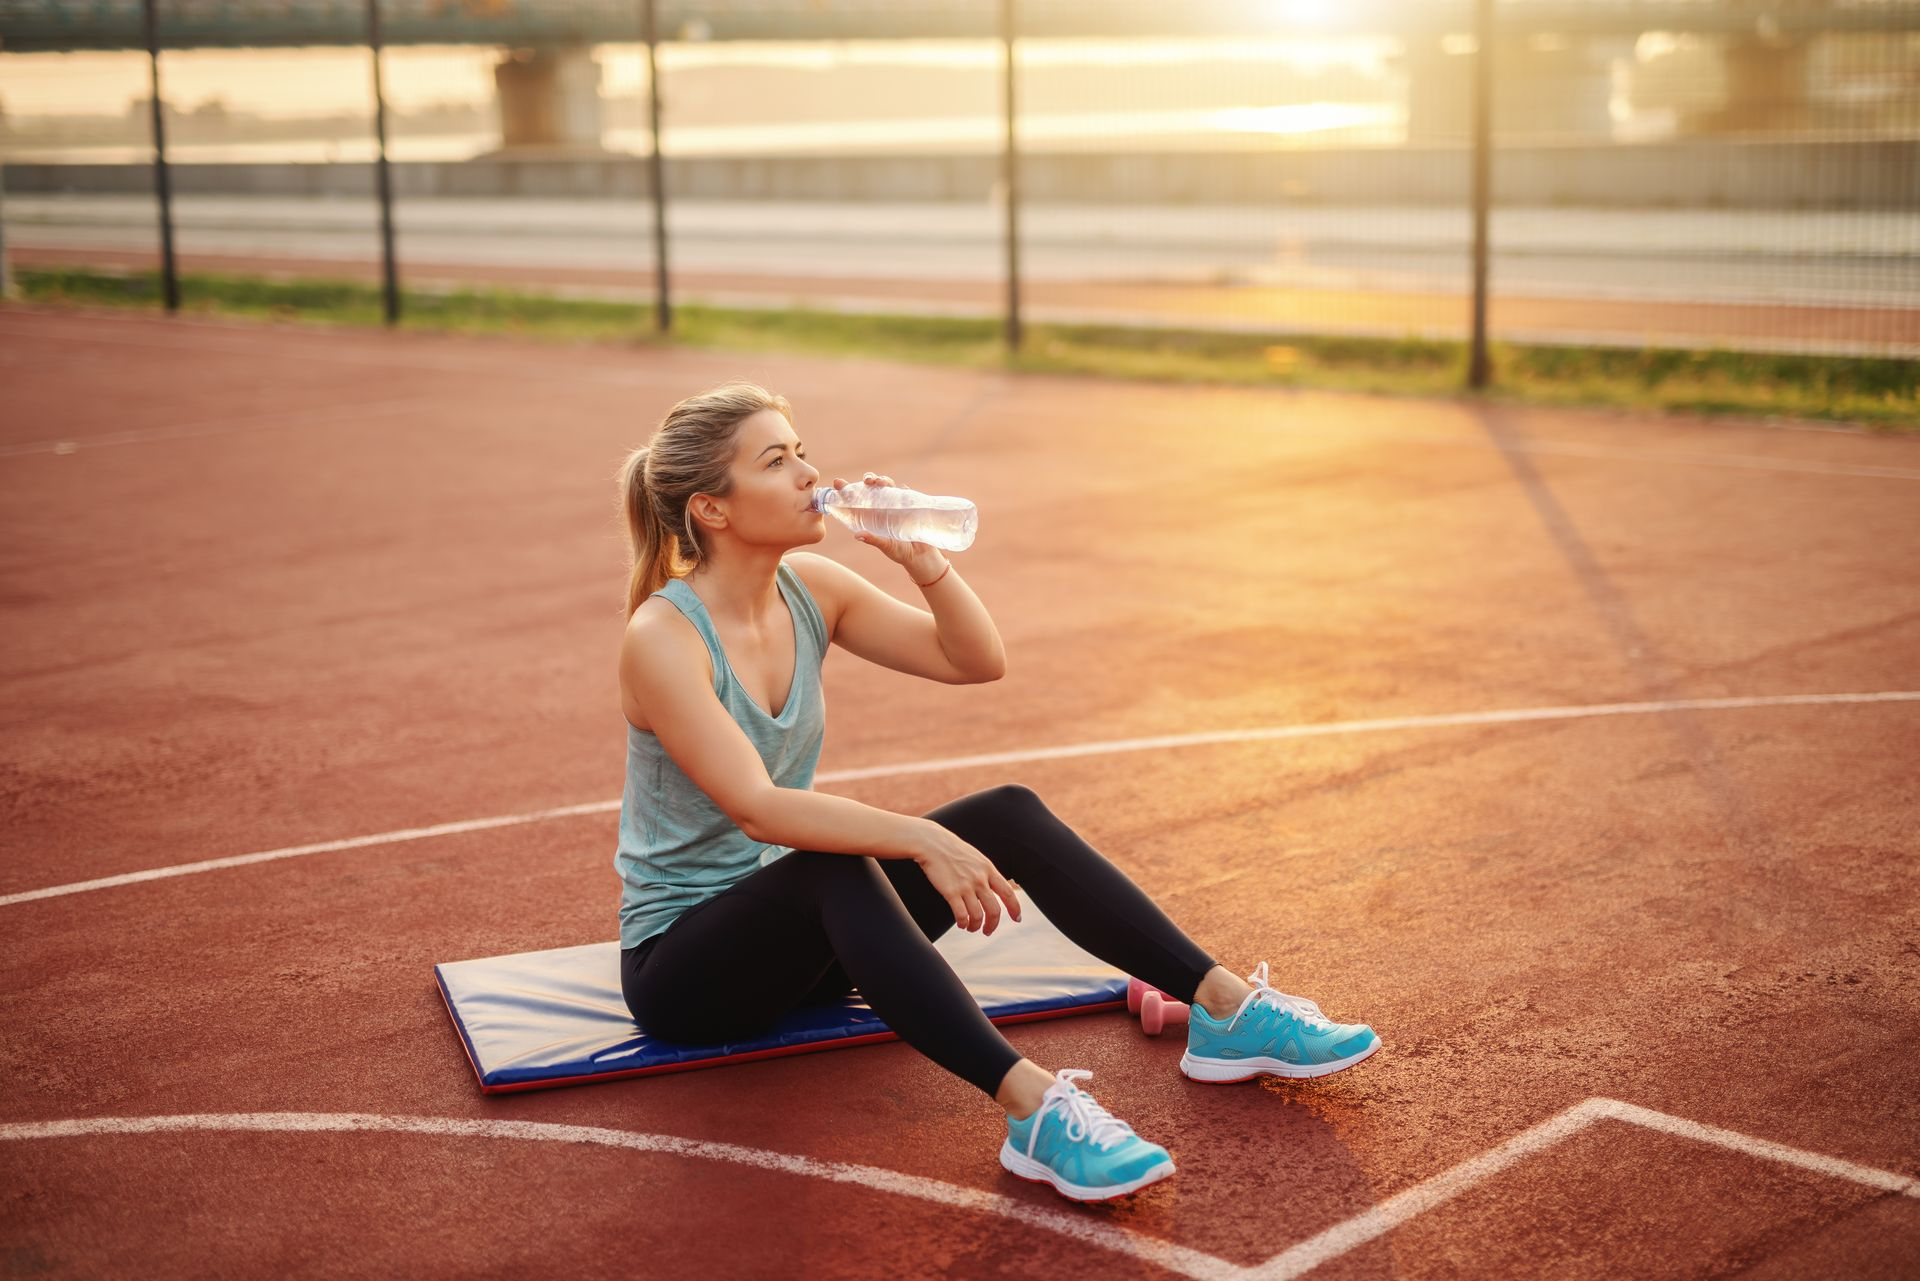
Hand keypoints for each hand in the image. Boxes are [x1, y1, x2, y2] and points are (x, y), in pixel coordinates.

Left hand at [831, 472, 946, 581]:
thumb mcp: (885, 546)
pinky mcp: (909, 504)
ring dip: (883, 480)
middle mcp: (881, 507)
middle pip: (872, 487)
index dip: (847, 490)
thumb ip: (873, 540)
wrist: (921, 555)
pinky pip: (905, 492)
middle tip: (867, 481)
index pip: (856, 499)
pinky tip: (902, 488)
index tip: (838, 483)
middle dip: (868, 479)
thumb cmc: (900, 552)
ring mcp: (895, 504)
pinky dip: (902, 489)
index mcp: (870, 515)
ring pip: (887, 485)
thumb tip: (857, 535)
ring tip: (881, 482)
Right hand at [906, 818, 1022, 933]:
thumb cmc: (952, 850)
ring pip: (978, 916)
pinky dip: (963, 923)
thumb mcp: (976, 858)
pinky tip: (961, 923)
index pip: (1008, 893)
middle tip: (988, 931)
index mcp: (988, 869)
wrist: (932, 843)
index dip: (1015, 908)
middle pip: (994, 910)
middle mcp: (980, 879)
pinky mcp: (951, 892)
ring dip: (976, 926)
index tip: (1017, 919)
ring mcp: (966, 886)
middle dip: (993, 924)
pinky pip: (961, 915)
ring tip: (971, 928)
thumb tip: (993, 888)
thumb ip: (986, 873)